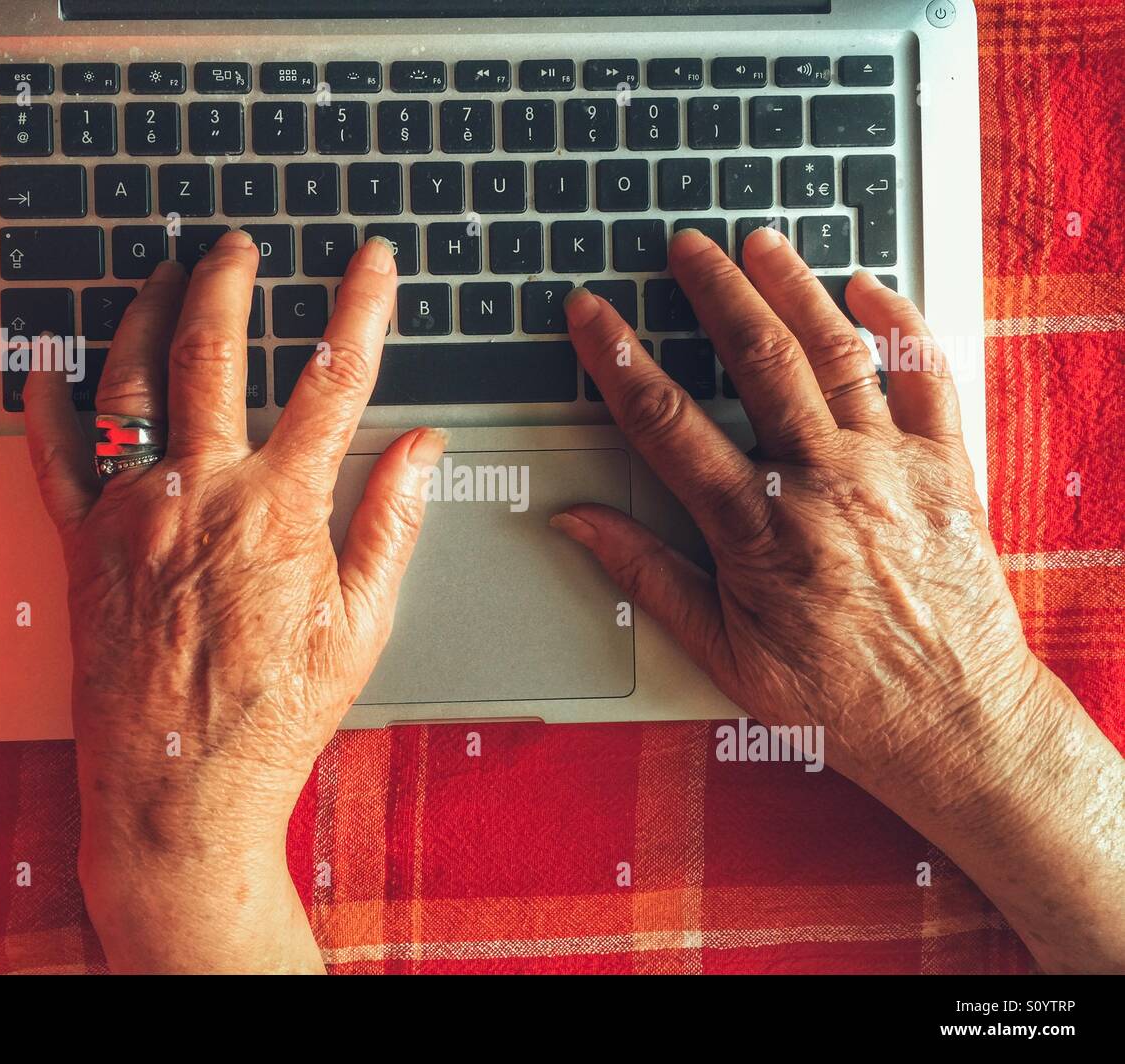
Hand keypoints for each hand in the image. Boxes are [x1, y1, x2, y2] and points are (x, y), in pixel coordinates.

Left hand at [23, 232, 441, 971]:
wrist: (182, 785)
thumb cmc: (277, 714)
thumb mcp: (363, 623)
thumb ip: (393, 522)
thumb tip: (426, 449)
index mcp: (281, 507)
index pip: (334, 380)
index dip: (360, 309)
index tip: (372, 263)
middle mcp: (201, 492)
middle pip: (211, 350)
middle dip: (227, 280)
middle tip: (235, 246)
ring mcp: (133, 512)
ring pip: (129, 382)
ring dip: (143, 316)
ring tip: (157, 278)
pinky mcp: (83, 545)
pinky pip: (53, 457)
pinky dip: (49, 405)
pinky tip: (50, 371)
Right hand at [555, 226, 1124, 972]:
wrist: (952, 723)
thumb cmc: (836, 695)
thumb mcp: (721, 650)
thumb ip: (646, 575)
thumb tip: (577, 524)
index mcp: (758, 529)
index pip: (667, 423)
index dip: (618, 360)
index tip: (591, 316)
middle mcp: (825, 483)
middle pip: (760, 359)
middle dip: (714, 291)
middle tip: (684, 247)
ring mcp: (891, 468)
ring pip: (838, 351)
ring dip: (794, 288)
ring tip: (761, 243)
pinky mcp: (947, 469)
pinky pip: (929, 376)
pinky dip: (901, 325)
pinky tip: (869, 289)